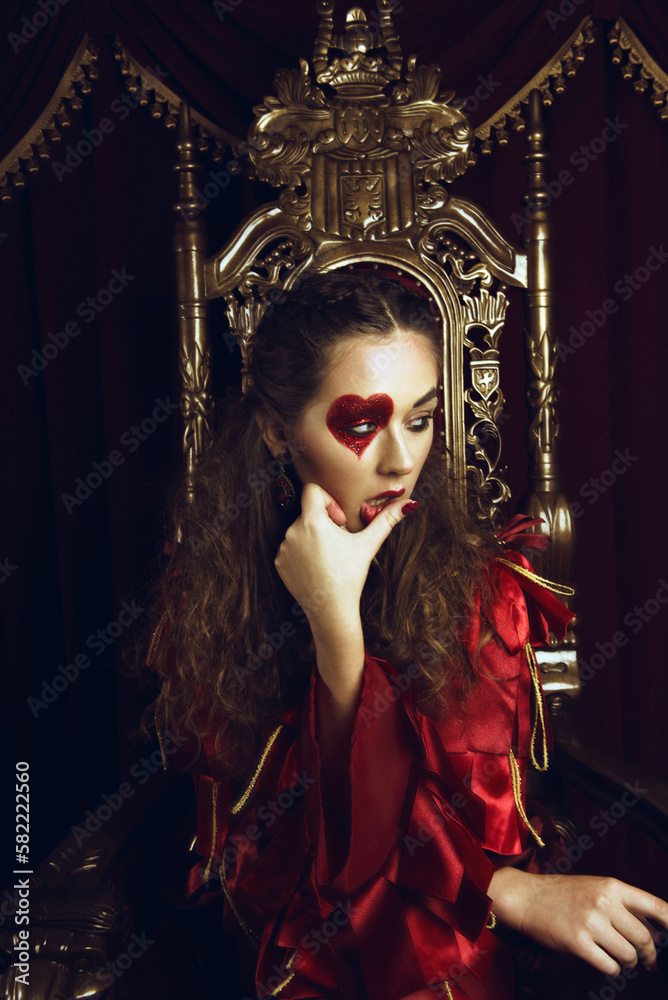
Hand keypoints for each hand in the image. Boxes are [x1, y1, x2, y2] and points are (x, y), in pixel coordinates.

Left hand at [274, 482, 415, 639]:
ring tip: (328, 558)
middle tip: (338, 544)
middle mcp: (293, 531)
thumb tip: (410, 503)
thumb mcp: (368, 544)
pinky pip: (290, 547)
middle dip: (325, 522)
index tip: (339, 522)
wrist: (331, 610)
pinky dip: (302, 553)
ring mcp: (284, 547)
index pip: (313, 491)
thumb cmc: (351, 576)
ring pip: (300, 529)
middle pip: (309, 512)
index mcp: (313, 521)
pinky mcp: (279, 561)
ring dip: (313, 537)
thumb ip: (387, 520)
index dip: (329, 502)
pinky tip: (317, 568)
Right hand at [489, 868, 667, 975]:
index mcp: (612, 886)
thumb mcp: (596, 888)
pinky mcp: (578, 942)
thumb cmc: (564, 893)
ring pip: (628, 955)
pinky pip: (610, 966)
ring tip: (620, 958)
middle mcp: (604, 902)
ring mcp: (590, 922)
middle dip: (649, 954)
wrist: (528, 897)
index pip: (655, 906)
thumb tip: (658, 931)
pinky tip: (604, 960)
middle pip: (644, 938)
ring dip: (628, 962)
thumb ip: (625, 905)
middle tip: (646, 960)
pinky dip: (611, 969)